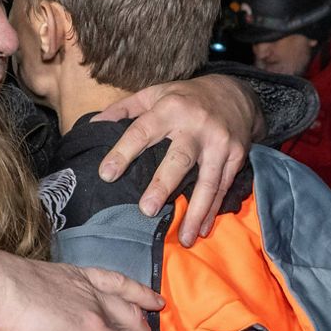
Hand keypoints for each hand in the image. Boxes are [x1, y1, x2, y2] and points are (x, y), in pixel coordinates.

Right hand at [0, 243, 163, 330]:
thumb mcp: (23, 282)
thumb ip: (36, 294)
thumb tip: (25, 308)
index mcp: (73, 274)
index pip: (115, 281)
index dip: (138, 290)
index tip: (154, 300)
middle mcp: (90, 289)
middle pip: (131, 307)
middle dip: (147, 326)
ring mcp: (95, 309)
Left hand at [93, 74, 256, 245]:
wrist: (235, 93)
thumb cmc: (185, 97)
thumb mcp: (154, 93)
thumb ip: (124, 109)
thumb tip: (94, 125)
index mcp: (170, 108)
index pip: (141, 132)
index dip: (123, 152)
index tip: (106, 174)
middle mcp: (196, 125)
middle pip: (179, 158)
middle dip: (163, 185)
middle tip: (147, 210)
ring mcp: (219, 142)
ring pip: (207, 180)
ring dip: (196, 211)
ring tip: (184, 238)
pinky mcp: (236, 155)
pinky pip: (222, 186)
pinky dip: (213, 210)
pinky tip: (203, 229)